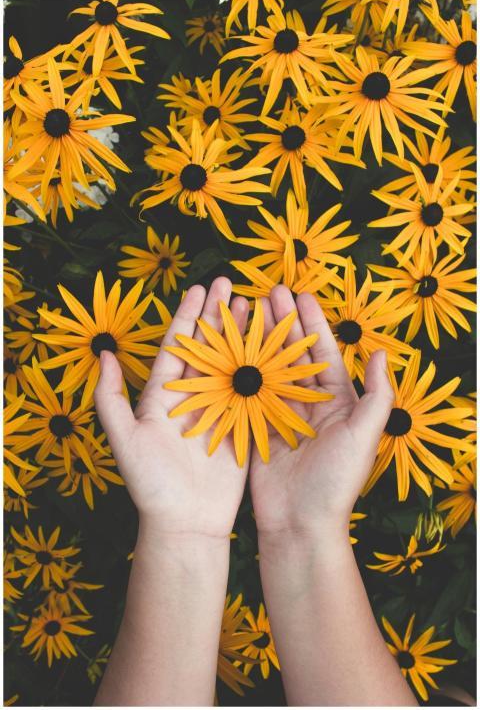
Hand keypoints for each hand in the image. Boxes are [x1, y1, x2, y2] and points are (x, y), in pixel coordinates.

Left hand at [94, 277, 249, 538]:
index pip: (177, 346)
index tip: (200, 288)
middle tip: (232, 284)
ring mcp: (219, 410)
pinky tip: (274, 346)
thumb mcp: (123, 440)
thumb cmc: (150, 484)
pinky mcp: (242, 427)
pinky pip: (253, 392)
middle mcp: (193, 397)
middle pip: (208, 347)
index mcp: (164, 395)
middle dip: (218, 315)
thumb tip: (103, 355)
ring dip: (243, 334)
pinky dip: (264, 368)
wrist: (185, 523)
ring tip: (254, 305)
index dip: (188, 316)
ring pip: (233, 363)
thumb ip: (110, 399)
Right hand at [249, 285, 393, 540]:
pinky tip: (228, 348)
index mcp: (337, 401)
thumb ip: (376, 395)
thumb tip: (382, 352)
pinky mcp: (257, 428)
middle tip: (266, 292)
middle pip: (293, 353)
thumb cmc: (336, 481)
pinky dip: (239, 370)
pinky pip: (248, 392)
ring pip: (268, 367)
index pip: (323, 352)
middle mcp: (308, 403)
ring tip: (245, 311)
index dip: (312, 322)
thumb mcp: (364, 436)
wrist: (300, 523)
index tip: (299, 294)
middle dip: (281, 322)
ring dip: (258, 339)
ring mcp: (281, 414)